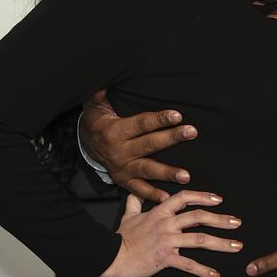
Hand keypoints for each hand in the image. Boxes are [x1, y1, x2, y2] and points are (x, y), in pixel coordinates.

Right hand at [81, 89, 197, 202]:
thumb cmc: (97, 120)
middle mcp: (119, 151)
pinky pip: (138, 189)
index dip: (159, 119)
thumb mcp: (95, 104)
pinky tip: (167, 197)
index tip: (177, 115)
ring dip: (167, 173)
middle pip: (149, 145)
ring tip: (186, 175)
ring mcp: (122, 168)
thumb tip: (106, 79)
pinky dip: (152, 195)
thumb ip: (101, 93)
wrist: (85, 144)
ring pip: (147, 170)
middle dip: (171, 138)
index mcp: (114, 131)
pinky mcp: (123, 180)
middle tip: (191, 132)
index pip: (141, 124)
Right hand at [100, 189, 242, 276]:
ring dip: (221, 243)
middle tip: (237, 223)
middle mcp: (167, 223)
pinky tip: (215, 274)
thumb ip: (135, 203)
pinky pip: (188, 264)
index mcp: (160, 212)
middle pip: (199, 217)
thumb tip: (134, 193)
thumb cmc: (119, 238)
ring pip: (200, 240)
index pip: (185, 198)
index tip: (218, 200)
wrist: (110, 257)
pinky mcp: (165, 258)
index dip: (203, 197)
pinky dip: (203, 270)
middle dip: (221, 219)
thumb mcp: (128, 216)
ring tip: (236, 246)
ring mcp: (167, 240)